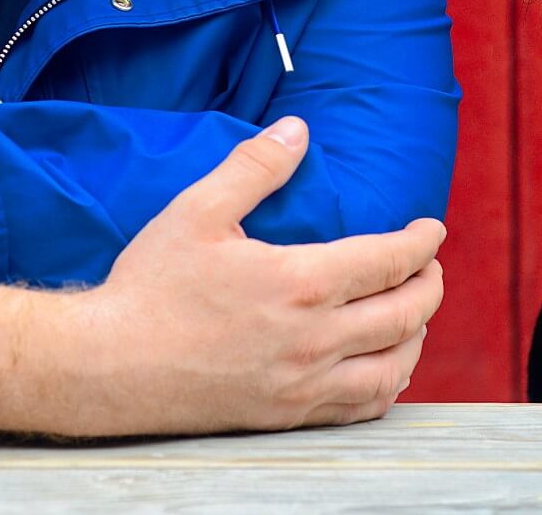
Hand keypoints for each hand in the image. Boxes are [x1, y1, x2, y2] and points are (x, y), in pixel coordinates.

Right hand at [0, 117, 445, 436]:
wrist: (109, 366)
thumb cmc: (150, 286)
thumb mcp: (198, 210)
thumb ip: (255, 167)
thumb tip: (297, 129)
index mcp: (299, 283)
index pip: (389, 261)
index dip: (421, 243)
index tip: (432, 229)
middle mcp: (313, 339)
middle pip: (405, 314)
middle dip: (430, 285)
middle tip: (431, 266)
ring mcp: (303, 383)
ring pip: (393, 367)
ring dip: (418, 337)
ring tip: (417, 313)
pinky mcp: (287, 414)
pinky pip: (361, 407)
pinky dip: (388, 384)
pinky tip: (385, 367)